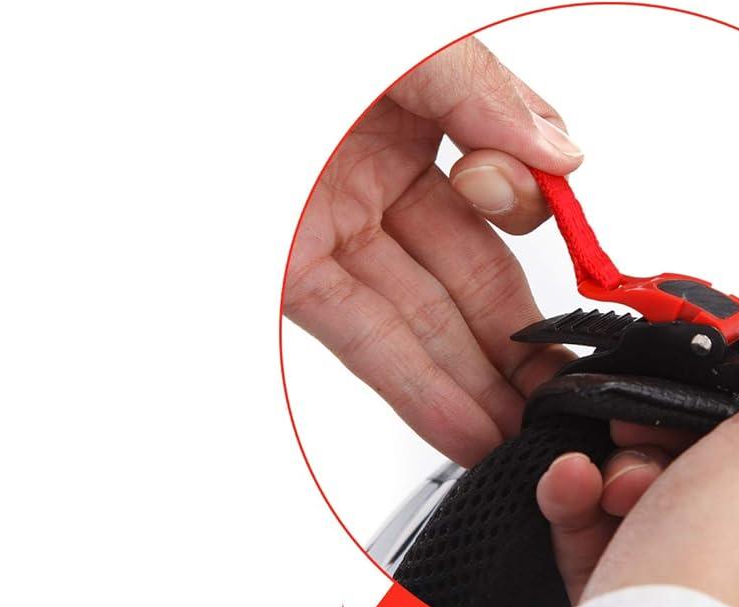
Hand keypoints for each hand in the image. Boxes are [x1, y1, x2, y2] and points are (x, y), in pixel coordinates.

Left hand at [284, 35, 583, 465]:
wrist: (170, 72)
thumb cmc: (274, 36)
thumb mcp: (403, 47)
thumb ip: (483, 97)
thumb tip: (560, 159)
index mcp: (411, 113)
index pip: (496, 193)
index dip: (530, 237)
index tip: (568, 264)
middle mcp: (375, 175)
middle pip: (466, 273)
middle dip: (516, 341)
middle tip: (564, 396)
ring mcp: (333, 230)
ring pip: (420, 318)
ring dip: (472, 385)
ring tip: (520, 435)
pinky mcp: (291, 278)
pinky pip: (366, 339)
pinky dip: (415, 388)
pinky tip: (464, 425)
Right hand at [536, 322, 738, 606]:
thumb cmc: (726, 565)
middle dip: (681, 425)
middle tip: (660, 427)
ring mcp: (716, 576)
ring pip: (667, 484)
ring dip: (624, 463)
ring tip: (614, 481)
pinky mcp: (645, 598)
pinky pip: (607, 527)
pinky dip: (581, 499)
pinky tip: (572, 484)